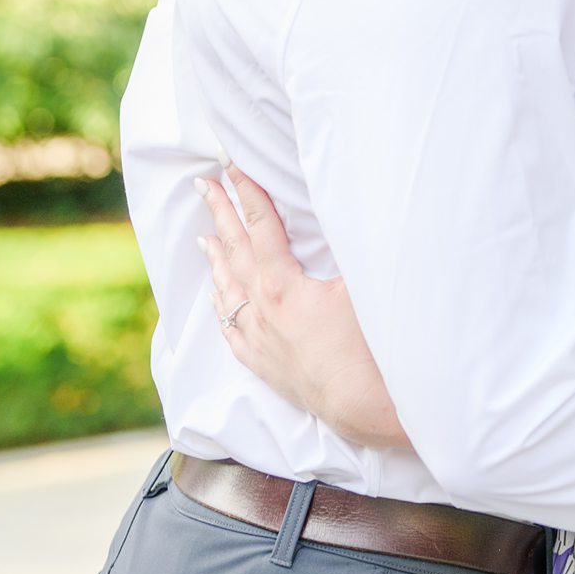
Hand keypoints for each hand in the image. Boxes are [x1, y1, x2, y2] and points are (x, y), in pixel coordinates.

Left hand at [196, 163, 406, 448]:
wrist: (365, 407)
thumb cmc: (372, 346)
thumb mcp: (366, 285)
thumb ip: (353, 247)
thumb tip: (351, 214)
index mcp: (284, 286)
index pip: (260, 226)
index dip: (247, 192)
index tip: (231, 166)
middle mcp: (263, 310)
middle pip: (235, 251)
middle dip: (220, 214)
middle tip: (203, 185)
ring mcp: (260, 339)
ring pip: (228, 291)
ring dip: (216, 259)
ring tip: (203, 236)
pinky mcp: (265, 364)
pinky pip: (232, 330)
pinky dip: (222, 307)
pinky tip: (218, 298)